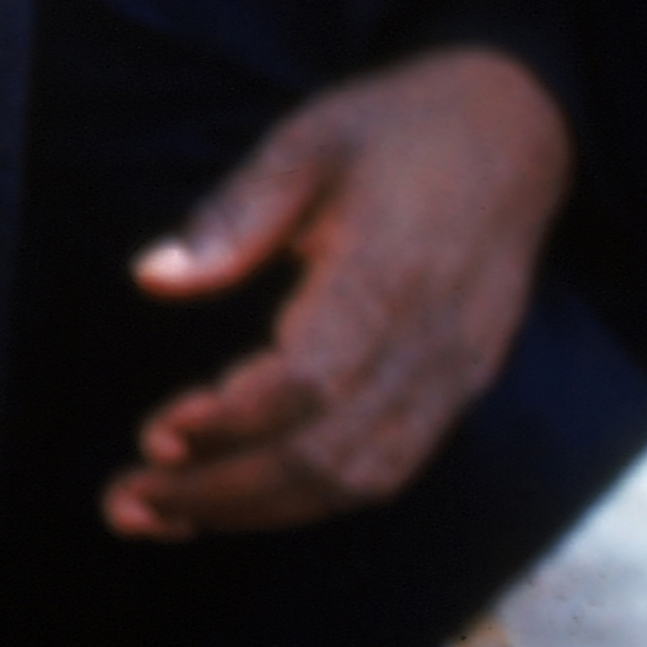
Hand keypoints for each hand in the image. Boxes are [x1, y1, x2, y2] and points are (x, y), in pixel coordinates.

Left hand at [108, 42, 569, 539]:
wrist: (520, 130)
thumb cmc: (401, 130)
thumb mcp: (309, 140)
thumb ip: (235, 214)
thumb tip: (153, 277)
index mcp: (394, 274)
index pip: (313, 380)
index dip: (232, 422)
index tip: (155, 437)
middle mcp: (435, 343)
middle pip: (332, 454)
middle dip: (224, 492)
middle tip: (126, 504)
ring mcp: (455, 374)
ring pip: (362, 480)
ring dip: (258, 511)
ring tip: (162, 516)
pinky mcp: (460, 389)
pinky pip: (389, 469)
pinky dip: (309, 499)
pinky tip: (236, 501)